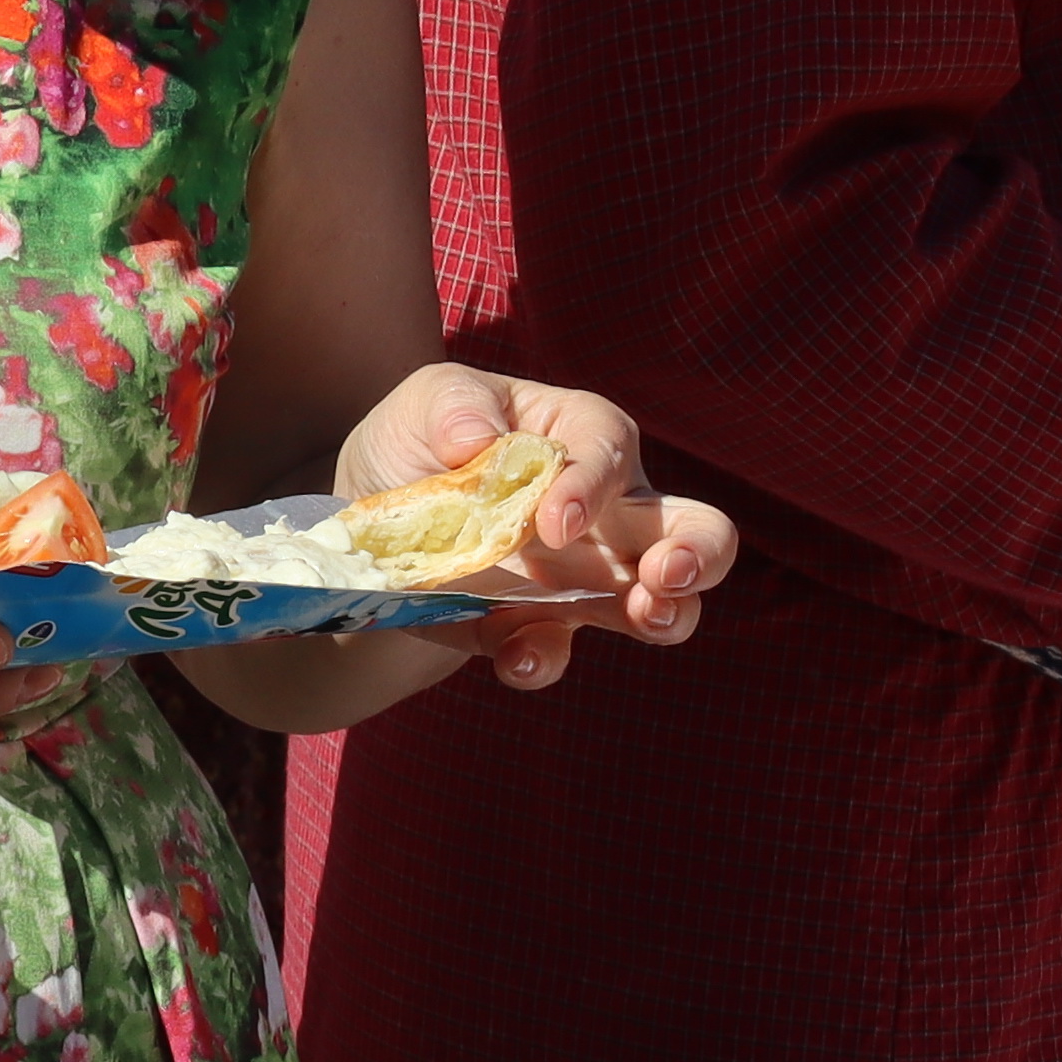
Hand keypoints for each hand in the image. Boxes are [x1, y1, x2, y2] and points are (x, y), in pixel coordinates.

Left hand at [334, 365, 733, 689]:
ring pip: (665, 603)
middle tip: (668, 572)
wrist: (363, 527)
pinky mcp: (535, 629)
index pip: (612, 449)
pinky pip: (557, 649)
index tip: (552, 523)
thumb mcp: (422, 403)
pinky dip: (543, 658)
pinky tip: (519, 658)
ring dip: (668, 616)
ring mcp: (582, 582)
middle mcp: (606, 515)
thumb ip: (453, 405)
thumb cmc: (414, 445)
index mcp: (582, 439)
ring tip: (647, 618)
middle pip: (696, 529)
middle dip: (699, 551)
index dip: (593, 485)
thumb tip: (479, 441)